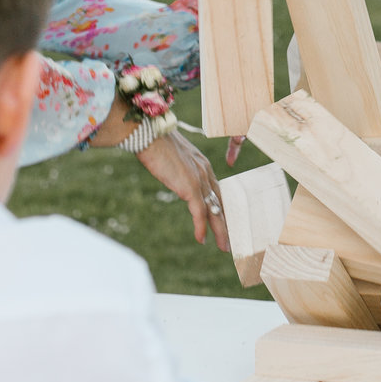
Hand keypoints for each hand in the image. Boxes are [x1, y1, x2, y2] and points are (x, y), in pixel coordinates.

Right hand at [137, 132, 228, 248]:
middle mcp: (205, 172)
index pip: (217, 190)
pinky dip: (200, 227)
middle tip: (231, 239)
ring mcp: (199, 179)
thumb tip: (175, 177)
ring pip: (214, 210)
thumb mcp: (173, 157)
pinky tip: (201, 239)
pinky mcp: (190, 186)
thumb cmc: (156, 142)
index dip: (222, 207)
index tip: (225, 220)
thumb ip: (179, 169)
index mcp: (202, 164)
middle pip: (220, 202)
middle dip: (226, 222)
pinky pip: (199, 212)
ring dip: (220, 230)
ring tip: (224, 246)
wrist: (149, 134)